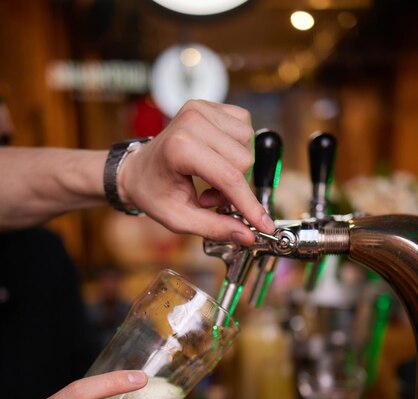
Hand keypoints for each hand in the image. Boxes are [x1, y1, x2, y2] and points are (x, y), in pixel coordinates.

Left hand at [119, 99, 274, 245]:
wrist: (137, 170)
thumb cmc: (153, 193)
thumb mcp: (179, 219)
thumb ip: (215, 227)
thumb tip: (248, 236)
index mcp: (180, 147)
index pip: (229, 177)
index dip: (249, 205)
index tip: (264, 225)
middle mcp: (192, 120)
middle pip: (244, 161)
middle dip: (235, 186)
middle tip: (210, 198)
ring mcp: (201, 109)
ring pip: (247, 144)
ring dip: (236, 169)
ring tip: (211, 180)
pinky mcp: (211, 106)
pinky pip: (244, 129)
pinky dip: (236, 150)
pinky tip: (217, 161)